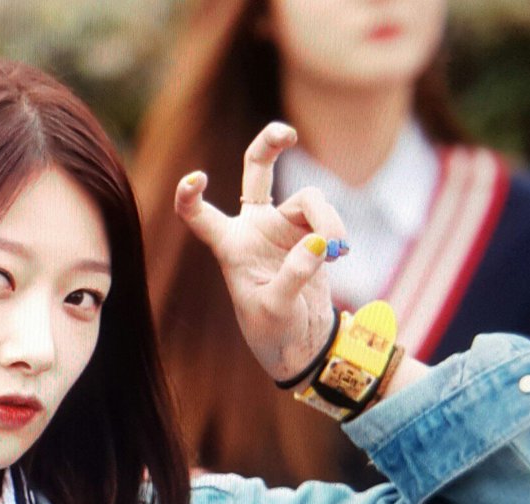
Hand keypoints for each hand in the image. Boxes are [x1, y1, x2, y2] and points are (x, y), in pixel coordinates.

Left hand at [174, 122, 343, 381]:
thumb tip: (318, 244)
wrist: (300, 343)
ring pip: (308, 199)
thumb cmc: (272, 331)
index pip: (199, 215)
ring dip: (326, 220)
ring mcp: (283, 226)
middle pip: (257, 171)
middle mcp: (253, 228)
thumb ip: (294, 275)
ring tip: (337, 251)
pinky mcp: (310, 233)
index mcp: (229, 246)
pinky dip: (335, 231)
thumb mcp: (276, 309)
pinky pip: (326, 218)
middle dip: (269, 144)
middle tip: (286, 133)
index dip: (190, 195)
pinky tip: (339, 253)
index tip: (196, 177)